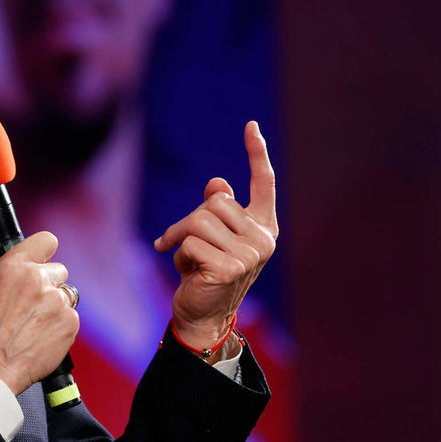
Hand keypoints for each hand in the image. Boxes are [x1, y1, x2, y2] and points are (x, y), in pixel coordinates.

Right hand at [0, 232, 79, 395]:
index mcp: (15, 266)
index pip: (47, 240)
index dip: (44, 251)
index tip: (43, 260)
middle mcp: (39, 279)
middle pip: (58, 270)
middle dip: (48, 283)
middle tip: (32, 304)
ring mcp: (57, 301)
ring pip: (66, 294)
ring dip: (56, 304)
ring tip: (36, 323)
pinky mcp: (70, 322)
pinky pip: (71, 316)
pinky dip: (61, 324)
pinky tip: (43, 335)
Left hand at [154, 121, 277, 355]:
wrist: (201, 315)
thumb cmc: (205, 273)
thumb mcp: (210, 238)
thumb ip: (216, 210)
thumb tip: (218, 182)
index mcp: (262, 228)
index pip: (263, 184)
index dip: (256, 154)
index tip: (250, 126)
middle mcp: (263, 239)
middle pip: (215, 202)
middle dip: (189, 220)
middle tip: (182, 243)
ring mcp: (250, 255)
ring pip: (199, 220)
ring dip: (179, 237)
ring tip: (184, 258)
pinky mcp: (230, 268)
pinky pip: (190, 243)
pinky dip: (177, 254)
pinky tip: (187, 272)